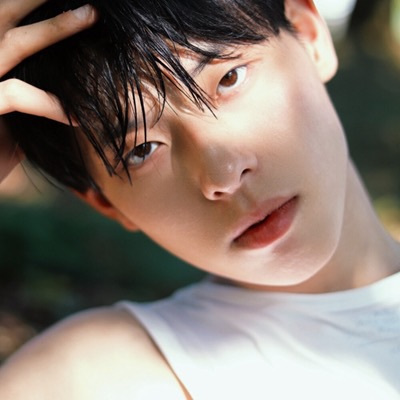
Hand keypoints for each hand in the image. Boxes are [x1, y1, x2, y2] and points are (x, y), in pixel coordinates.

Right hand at [0, 0, 96, 182]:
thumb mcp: (9, 124)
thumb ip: (28, 102)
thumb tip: (62, 97)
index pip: (3, 21)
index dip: (25, 6)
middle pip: (0, 13)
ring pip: (11, 43)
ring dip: (53, 27)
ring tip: (90, 15)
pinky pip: (16, 94)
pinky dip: (51, 104)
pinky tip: (77, 117)